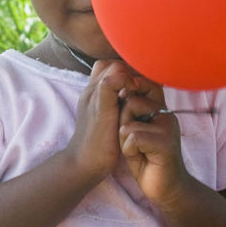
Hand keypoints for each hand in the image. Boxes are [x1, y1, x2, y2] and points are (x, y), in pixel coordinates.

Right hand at [65, 60, 141, 183]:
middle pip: (112, 63)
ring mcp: (93, 96)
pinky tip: (134, 95)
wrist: (83, 162)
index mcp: (92, 93)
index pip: (108, 67)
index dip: (126, 72)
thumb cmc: (98, 145)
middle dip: (131, 72)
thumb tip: (133, 101)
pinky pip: (112, 81)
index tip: (139, 87)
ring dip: (131, 76)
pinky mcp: (99, 105)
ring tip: (140, 92)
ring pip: (114, 67)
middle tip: (142, 88)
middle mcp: (91, 90)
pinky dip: (126, 82)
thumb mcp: (108, 121)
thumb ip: (115, 108)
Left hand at [118, 79, 189, 205]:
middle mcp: (166, 113)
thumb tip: (118, 88)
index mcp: (159, 107)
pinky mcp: (166, 143)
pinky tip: (140, 157)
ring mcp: (168, 127)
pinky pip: (134, 138)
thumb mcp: (134, 129)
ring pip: (129, 122)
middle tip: (133, 140)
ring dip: (125, 140)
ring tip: (137, 149)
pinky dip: (129, 150)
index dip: (127, 93)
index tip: (125, 115)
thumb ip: (129, 109)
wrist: (165, 187)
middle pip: (130, 101)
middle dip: (122, 122)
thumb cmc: (145, 158)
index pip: (142, 84)